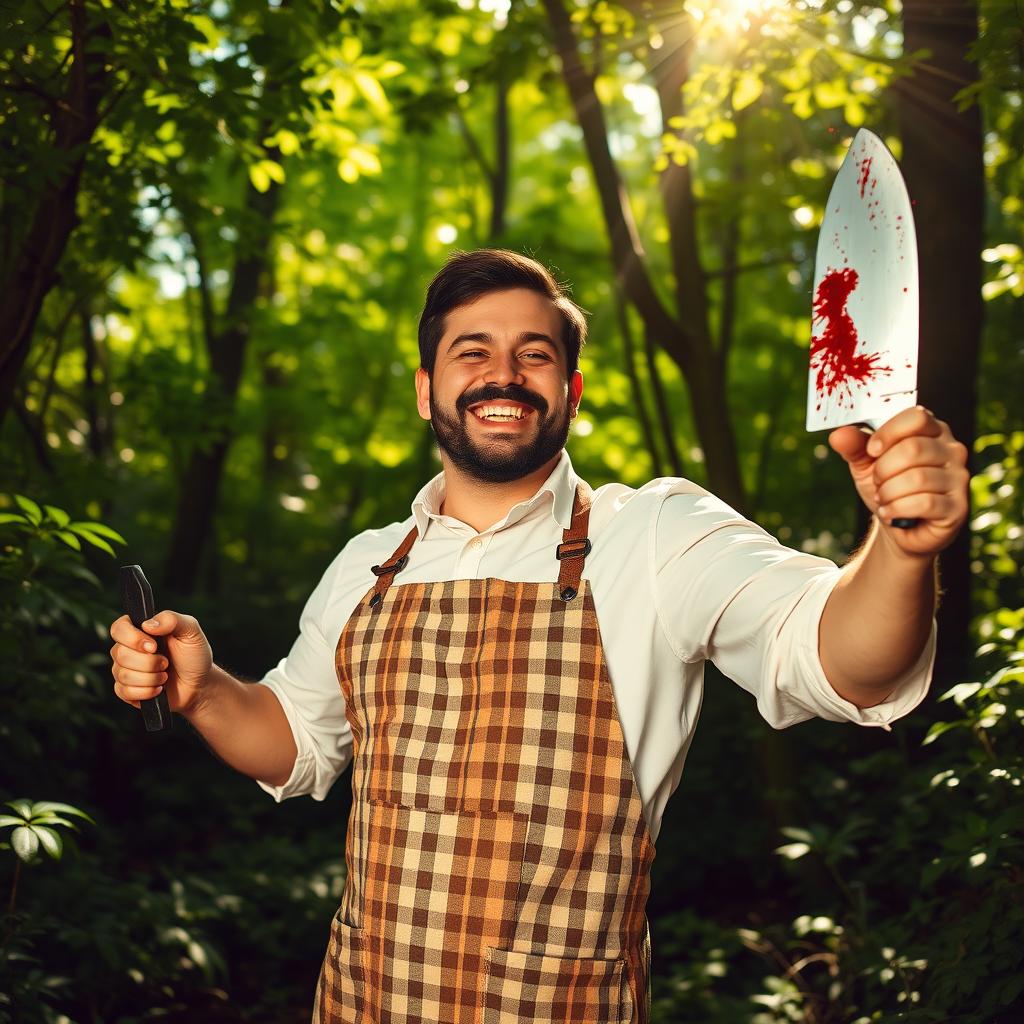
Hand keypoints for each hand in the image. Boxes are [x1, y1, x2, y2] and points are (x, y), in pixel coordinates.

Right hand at [110, 610, 213, 716]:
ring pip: (123, 674)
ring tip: (165, 676)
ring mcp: (124, 670)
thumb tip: (148, 624)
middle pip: (120, 654)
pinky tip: (159, 688)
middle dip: (149, 662)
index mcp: (139, 630)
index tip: (154, 646)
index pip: (118, 628)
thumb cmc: (194, 654)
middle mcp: (127, 649)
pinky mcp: (125, 690)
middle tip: (166, 662)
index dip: (132, 638)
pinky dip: (146, 691)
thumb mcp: (190, 631)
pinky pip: (124, 692)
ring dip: (151, 677)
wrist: (199, 683)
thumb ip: (172, 619)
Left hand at [828, 406, 968, 556]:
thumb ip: (854, 446)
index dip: (888, 433)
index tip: (872, 450)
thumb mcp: (866, 464)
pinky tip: (891, 513)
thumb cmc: (888, 487)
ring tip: (885, 499)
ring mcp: (959, 479)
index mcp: (932, 431)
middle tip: (878, 482)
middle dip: (884, 470)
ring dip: (889, 492)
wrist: (898, 527)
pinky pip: (925, 502)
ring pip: (917, 478)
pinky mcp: (958, 507)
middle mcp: (952, 450)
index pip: (917, 417)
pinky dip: (898, 509)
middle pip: (913, 449)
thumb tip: (839, 434)